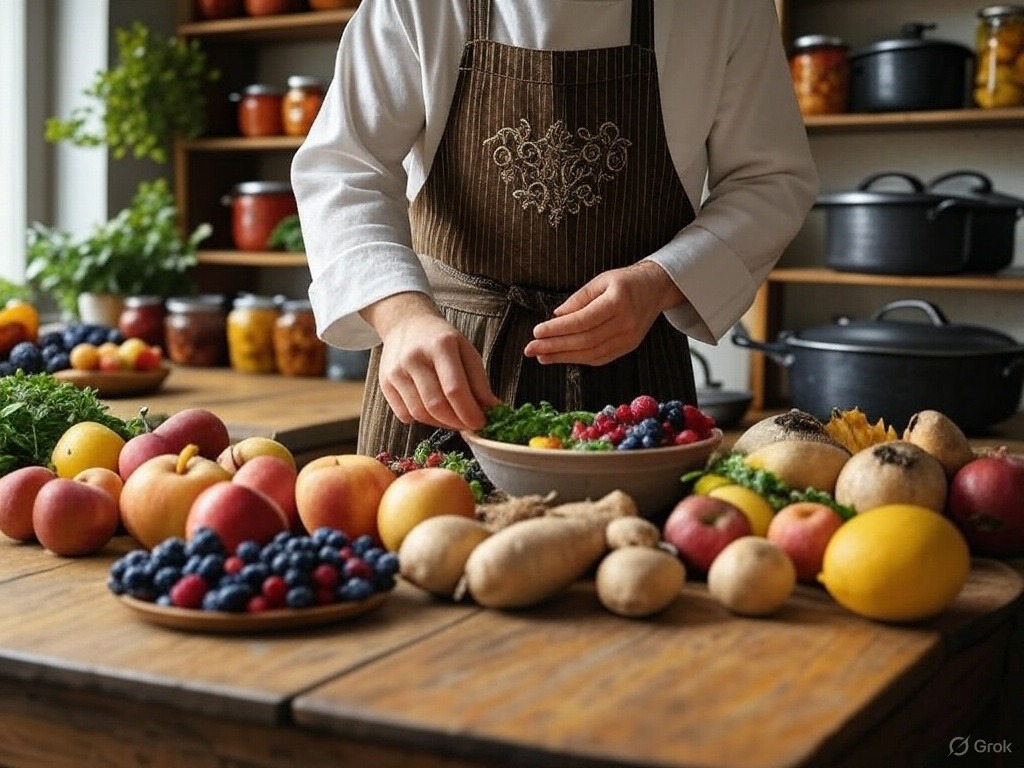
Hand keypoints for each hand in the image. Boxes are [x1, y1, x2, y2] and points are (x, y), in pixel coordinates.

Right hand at [361, 292, 499, 429]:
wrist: (406, 324)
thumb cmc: (441, 340)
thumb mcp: (466, 351)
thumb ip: (479, 381)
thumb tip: (492, 409)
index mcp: (440, 345)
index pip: (454, 389)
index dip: (469, 412)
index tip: (481, 423)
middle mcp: (414, 357)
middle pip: (436, 405)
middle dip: (456, 422)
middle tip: (469, 426)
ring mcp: (396, 371)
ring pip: (420, 414)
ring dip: (441, 423)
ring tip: (453, 418)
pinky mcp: (385, 383)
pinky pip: (405, 415)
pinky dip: (423, 419)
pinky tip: (433, 411)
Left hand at [523, 261, 684, 365]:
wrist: (655, 289)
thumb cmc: (625, 281)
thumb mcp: (600, 280)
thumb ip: (578, 299)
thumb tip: (556, 317)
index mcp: (618, 301)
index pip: (582, 321)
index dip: (558, 329)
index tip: (536, 332)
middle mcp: (626, 323)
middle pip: (585, 341)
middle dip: (554, 347)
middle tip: (530, 349)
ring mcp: (629, 338)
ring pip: (591, 353)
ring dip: (563, 357)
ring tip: (541, 356)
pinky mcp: (628, 347)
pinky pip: (600, 358)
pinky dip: (578, 359)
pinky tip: (560, 357)